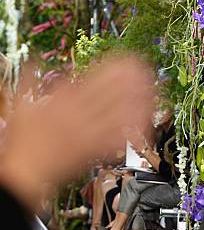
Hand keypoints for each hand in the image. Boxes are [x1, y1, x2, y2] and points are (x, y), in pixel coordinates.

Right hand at [0, 53, 154, 210]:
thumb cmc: (23, 140)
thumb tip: (34, 58)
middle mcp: (78, 114)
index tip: (129, 60)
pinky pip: (118, 139)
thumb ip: (29, 79)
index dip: (115, 68)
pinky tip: (146, 123)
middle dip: (132, 82)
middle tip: (148, 72)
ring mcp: (87, 133)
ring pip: (119, 115)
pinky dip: (132, 130)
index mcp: (62, 100)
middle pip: (111, 94)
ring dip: (138, 103)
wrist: (23, 172)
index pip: (93, 78)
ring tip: (153, 93)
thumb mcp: (23, 105)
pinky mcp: (93, 152)